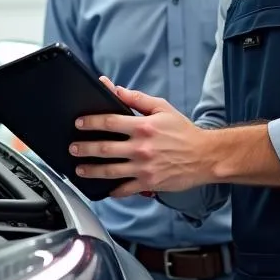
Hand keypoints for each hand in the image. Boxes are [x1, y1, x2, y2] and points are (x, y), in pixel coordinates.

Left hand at [69, 77, 215, 198]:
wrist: (206, 156)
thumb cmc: (184, 132)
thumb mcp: (162, 108)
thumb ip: (137, 99)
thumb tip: (115, 89)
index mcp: (143, 126)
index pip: (109, 122)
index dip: (90, 122)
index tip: (78, 124)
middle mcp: (141, 147)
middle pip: (105, 148)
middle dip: (84, 148)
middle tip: (73, 148)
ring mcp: (144, 167)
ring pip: (110, 170)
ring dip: (92, 170)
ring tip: (80, 169)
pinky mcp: (149, 183)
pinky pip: (126, 189)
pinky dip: (113, 191)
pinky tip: (104, 189)